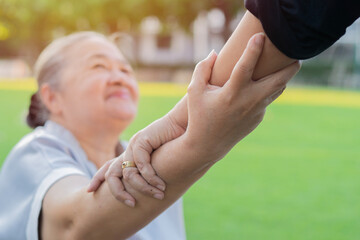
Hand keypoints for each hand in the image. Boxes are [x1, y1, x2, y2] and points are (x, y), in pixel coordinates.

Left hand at [87, 115, 185, 206]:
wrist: (184, 126)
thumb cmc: (176, 145)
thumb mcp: (161, 163)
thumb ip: (152, 175)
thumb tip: (152, 193)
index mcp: (131, 155)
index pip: (109, 168)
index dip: (98, 178)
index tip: (89, 191)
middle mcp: (129, 151)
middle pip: (111, 174)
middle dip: (117, 192)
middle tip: (130, 204)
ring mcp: (134, 145)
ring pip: (128, 174)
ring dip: (143, 188)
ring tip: (159, 194)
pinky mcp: (141, 140)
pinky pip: (140, 165)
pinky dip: (150, 176)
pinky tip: (160, 182)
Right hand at [185, 33, 299, 160]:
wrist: (207, 146)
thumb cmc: (199, 116)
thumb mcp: (195, 92)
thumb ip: (202, 69)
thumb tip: (214, 52)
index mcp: (231, 94)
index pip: (245, 67)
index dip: (253, 50)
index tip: (260, 36)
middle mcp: (248, 102)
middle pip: (277, 81)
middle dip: (290, 67)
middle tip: (296, 54)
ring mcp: (256, 112)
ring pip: (277, 90)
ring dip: (283, 77)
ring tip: (286, 65)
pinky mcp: (258, 119)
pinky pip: (266, 100)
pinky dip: (266, 90)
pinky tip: (261, 85)